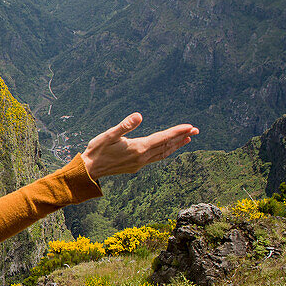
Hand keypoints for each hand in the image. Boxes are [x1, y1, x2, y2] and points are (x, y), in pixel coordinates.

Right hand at [80, 113, 198, 179]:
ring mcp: (140, 163)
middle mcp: (142, 157)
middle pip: (167, 146)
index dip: (177, 132)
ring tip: (188, 138)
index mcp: (138, 148)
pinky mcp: (136, 166)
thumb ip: (125, 125)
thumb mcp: (108, 135)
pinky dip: (166, 152)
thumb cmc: (97, 150)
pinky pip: (156, 158)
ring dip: (176, 146)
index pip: (163, 138)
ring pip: (163, 154)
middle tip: (195, 130)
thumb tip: (139, 115)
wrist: (90, 170)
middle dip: (182, 137)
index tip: (190, 126)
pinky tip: (167, 149)